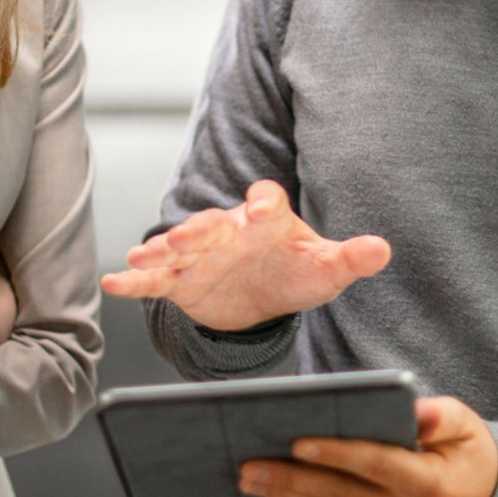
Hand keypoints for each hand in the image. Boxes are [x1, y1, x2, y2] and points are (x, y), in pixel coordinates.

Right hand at [99, 180, 390, 331]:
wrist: (266, 295)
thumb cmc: (297, 271)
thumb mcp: (327, 268)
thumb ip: (351, 257)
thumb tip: (383, 249)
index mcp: (267, 220)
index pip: (267, 201)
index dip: (265, 203)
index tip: (264, 210)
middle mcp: (229, 231)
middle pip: (212, 223)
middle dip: (199, 228)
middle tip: (187, 234)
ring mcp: (202, 254)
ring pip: (178, 247)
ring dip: (161, 249)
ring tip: (143, 254)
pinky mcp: (182, 281)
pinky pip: (156, 279)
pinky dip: (135, 279)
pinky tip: (114, 280)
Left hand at [237, 396, 497, 496]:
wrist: (484, 492)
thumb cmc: (465, 450)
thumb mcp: (464, 425)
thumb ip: (440, 418)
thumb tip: (417, 411)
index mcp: (430, 485)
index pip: (377, 466)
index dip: (339, 454)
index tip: (298, 442)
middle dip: (293, 481)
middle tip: (249, 465)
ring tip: (250, 480)